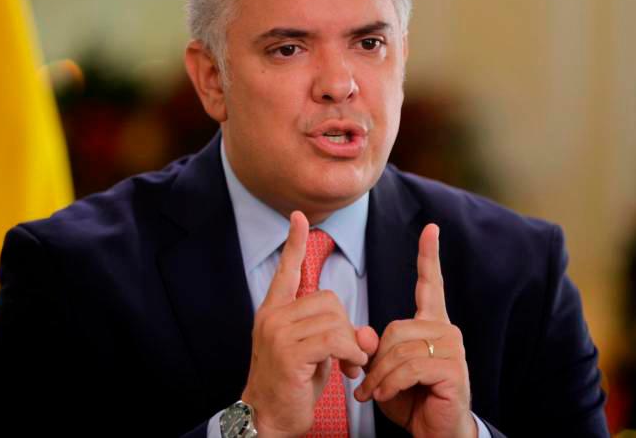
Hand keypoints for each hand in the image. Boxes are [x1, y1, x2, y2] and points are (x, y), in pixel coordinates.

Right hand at [241, 211, 370, 436]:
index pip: (286, 270)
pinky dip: (350, 353)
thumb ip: (334, 332)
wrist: (268, 421)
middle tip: (350, 355)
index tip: (299, 217)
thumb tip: (367, 333)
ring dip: (351, 344)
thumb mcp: (315, 353)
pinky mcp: (289, 352)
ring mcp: (278, 332)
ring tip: (350, 366)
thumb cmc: (292, 387)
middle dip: (346, 326)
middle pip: (328, 299)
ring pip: (334, 319)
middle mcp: (273, 317)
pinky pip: (335, 338)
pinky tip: (350, 370)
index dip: (294, 244)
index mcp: (274, 312)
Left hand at [355, 224, 475, 437]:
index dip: (429, 256)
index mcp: (432, 325)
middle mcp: (446, 331)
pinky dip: (391, 384)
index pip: (431, 285)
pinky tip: (387, 397)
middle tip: (366, 384)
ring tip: (374, 394)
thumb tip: (364, 336)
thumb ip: (379, 349)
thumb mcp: (388, 371)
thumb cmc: (412, 402)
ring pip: (399, 349)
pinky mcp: (453, 369)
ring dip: (380, 377)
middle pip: (395, 328)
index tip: (431, 228)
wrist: (436, 435)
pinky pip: (409, 367)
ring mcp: (452, 349)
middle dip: (375, 360)